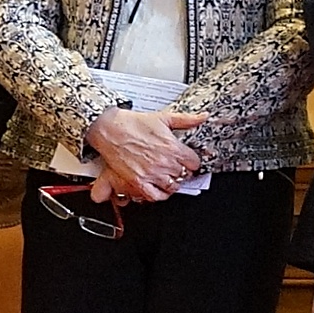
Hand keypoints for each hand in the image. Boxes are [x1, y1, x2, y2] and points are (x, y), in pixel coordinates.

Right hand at [87, 107, 204, 200]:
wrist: (110, 128)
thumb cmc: (134, 123)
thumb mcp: (164, 117)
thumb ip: (186, 120)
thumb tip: (203, 117)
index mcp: (173, 148)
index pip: (195, 163)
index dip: (192, 162)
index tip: (188, 161)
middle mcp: (164, 163)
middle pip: (184, 175)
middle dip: (182, 171)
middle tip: (177, 168)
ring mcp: (152, 173)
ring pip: (172, 187)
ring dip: (172, 183)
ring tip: (168, 177)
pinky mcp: (138, 181)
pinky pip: (154, 195)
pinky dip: (159, 195)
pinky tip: (160, 189)